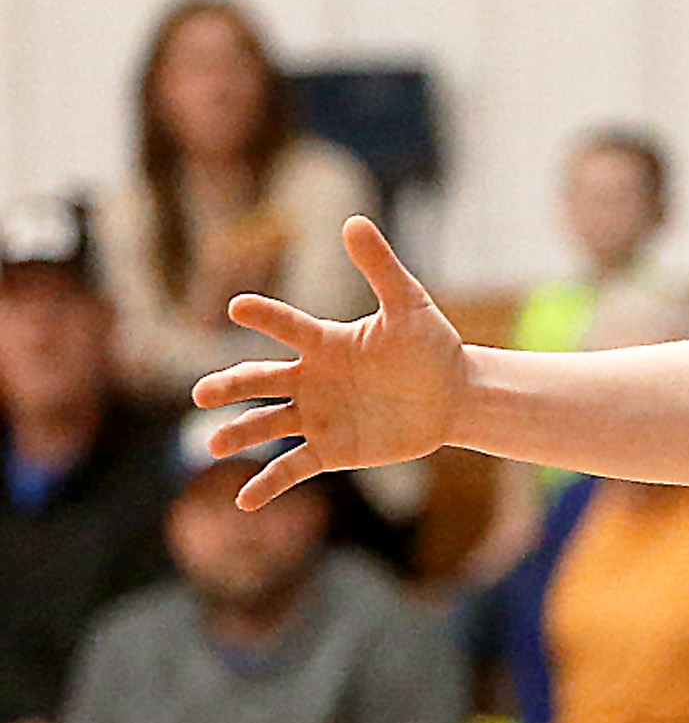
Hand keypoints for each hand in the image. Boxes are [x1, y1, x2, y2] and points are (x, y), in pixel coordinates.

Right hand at [190, 217, 467, 509]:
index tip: (238, 308)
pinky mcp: (331, 449)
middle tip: (203, 394)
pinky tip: (244, 500)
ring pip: (268, 424)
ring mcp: (318, 415)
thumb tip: (355, 221)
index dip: (266, 316)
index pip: (289, 326)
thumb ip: (380, 267)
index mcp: (324, 343)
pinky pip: (292, 467)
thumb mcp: (409, 305)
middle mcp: (310, 379)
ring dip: (239, 434)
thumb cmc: (430, 347)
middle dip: (230, 387)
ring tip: (213, 445)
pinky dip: (268, 483)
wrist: (452, 396)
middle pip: (260, 381)